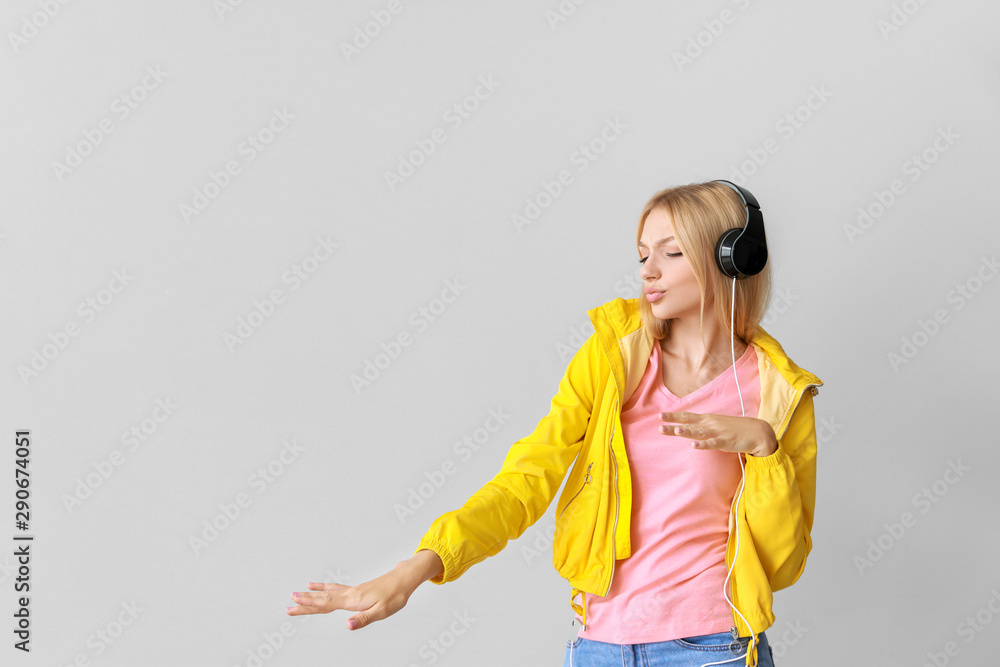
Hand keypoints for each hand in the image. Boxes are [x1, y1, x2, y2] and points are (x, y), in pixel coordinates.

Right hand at [286, 563, 421, 629]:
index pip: (326, 604)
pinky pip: (336, 589)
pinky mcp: (357, 590)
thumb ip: (363, 619)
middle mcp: (350, 594)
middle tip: (289, 603)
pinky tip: (320, 586)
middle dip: (305, 601)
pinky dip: (325, 588)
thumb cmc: (394, 596)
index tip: (294, 604)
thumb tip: (347, 625)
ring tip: (299, 592)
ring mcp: (353, 590)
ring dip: (313, 594)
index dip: (309, 605)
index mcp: (353, 600)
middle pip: (323, 599)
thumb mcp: (382, 612)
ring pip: (328, 593)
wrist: (403, 579)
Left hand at [658, 411, 776, 456]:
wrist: (757, 432)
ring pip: (699, 432)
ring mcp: (717, 432)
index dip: (674, 416)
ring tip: (674, 431)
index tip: (660, 415)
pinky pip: (712, 444)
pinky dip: (703, 444)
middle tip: (659, 422)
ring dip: (686, 431)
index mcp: (707, 419)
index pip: (687, 416)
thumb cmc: (733, 429)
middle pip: (689, 423)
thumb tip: (686, 429)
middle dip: (674, 423)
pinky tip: (694, 445)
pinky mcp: (725, 442)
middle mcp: (710, 423)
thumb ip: (701, 427)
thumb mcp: (716, 425)